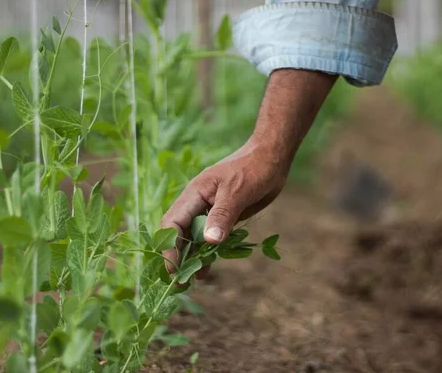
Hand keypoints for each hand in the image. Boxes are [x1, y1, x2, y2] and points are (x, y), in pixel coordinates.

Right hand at [161, 136, 290, 277]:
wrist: (271, 158)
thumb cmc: (253, 168)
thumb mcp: (237, 192)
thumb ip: (223, 216)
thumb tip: (209, 242)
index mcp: (194, 194)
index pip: (172, 223)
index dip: (170, 246)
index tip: (173, 268)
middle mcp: (197, 204)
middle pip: (179, 233)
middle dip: (177, 257)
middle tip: (178, 283)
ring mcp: (210, 211)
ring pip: (194, 238)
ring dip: (191, 259)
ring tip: (190, 283)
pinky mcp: (223, 217)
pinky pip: (210, 238)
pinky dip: (208, 253)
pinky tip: (207, 270)